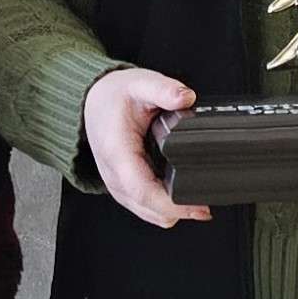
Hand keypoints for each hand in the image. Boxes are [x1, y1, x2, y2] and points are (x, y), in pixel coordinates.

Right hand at [83, 66, 209, 227]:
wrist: (91, 103)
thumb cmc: (113, 97)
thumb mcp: (140, 84)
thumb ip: (164, 90)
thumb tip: (186, 97)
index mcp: (117, 152)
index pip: (144, 191)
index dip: (173, 205)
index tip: (198, 207)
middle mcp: (114, 174)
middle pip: (149, 209)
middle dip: (181, 212)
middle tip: (206, 205)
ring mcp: (117, 185)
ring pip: (148, 214)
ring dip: (173, 211)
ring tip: (196, 200)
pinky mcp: (123, 188)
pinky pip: (145, 209)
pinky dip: (163, 208)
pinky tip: (179, 197)